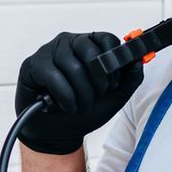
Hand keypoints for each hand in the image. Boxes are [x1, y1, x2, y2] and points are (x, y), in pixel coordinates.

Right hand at [14, 31, 143, 154]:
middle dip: (98, 83)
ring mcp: (49, 51)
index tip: (112, 83)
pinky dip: (64, 98)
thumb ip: (129, 79)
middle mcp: (69, 43)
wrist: (57, 133)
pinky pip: (53, 77)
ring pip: (73, 67)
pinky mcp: (32, 64)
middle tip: (94, 98)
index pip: (107, 39)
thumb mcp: (113, 98)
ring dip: (81, 95)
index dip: (113, 63)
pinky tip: (63, 106)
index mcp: (88, 45)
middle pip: (91, 52)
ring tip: (77, 105)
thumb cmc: (82, 112)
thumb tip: (138, 61)